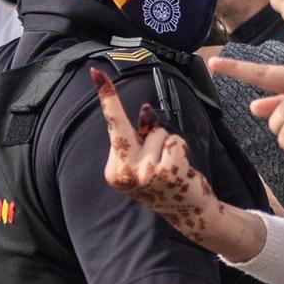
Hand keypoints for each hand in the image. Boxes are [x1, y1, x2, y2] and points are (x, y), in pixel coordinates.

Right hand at [90, 66, 256, 258]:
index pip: (110, 129)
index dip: (105, 100)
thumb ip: (142, 136)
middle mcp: (124, 173)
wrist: (189, 211)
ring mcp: (144, 174)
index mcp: (114, 171)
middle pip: (123, 126)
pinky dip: (181, 147)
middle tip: (95, 72)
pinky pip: (174, 140)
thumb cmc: (166, 180)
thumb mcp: (147, 159)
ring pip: (157, 133)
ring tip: (171, 165)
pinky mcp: (166, 172)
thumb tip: (145, 110)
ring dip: (168, 143)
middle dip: (109, 100)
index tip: (94, 73)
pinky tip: (181, 167)